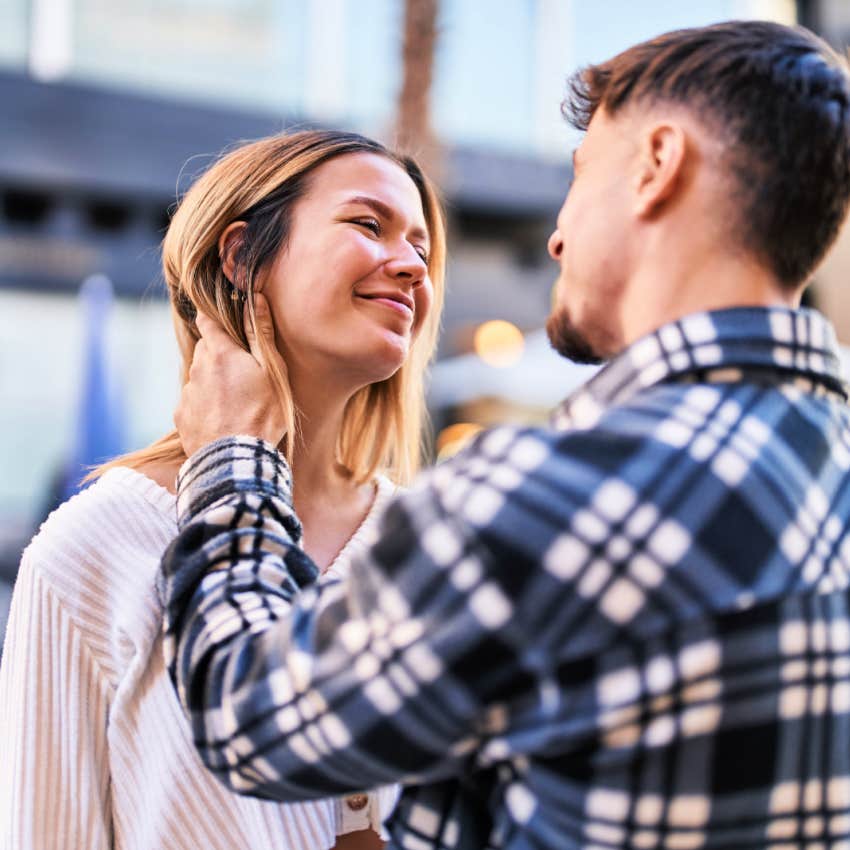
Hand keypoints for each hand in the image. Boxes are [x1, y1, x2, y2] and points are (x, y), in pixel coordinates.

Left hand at [174, 294, 286, 456]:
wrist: (236, 458)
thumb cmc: (262, 414)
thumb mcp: (272, 372)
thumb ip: (261, 334)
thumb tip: (257, 299)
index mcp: (219, 353)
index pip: (207, 322)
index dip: (214, 320)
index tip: (223, 323)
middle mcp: (197, 369)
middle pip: (205, 351)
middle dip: (220, 354)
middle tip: (243, 371)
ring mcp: (187, 394)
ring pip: (199, 378)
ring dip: (213, 383)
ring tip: (237, 403)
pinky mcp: (181, 418)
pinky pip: (193, 403)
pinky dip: (206, 406)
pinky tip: (224, 420)